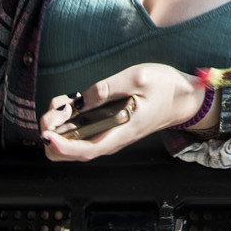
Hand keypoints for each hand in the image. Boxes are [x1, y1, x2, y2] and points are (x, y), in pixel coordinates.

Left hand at [37, 62, 203, 161]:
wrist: (184, 98)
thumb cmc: (166, 88)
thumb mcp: (139, 77)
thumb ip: (109, 87)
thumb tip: (83, 100)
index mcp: (121, 132)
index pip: (85, 151)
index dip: (61, 146)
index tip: (47, 132)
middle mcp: (112, 139)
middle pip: (72, 153)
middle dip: (54, 135)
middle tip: (54, 111)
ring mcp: (110, 135)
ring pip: (75, 143)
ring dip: (60, 127)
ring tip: (61, 103)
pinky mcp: (109, 127)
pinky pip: (83, 133)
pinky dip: (70, 121)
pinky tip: (70, 103)